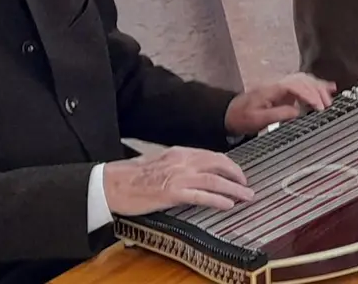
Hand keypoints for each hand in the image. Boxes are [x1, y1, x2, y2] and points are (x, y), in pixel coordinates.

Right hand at [102, 147, 253, 216]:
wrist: (111, 183)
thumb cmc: (131, 176)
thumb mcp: (160, 162)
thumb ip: (178, 165)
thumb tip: (195, 172)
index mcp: (179, 153)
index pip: (211, 155)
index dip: (228, 165)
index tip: (236, 173)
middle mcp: (182, 161)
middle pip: (219, 164)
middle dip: (236, 174)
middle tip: (246, 185)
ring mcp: (178, 177)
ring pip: (215, 180)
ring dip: (234, 189)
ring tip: (245, 196)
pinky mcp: (172, 193)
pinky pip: (201, 196)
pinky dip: (218, 200)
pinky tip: (227, 205)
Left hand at [225, 73, 336, 135]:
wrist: (229, 113)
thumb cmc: (241, 117)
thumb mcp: (257, 120)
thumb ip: (278, 115)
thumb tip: (297, 112)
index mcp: (271, 89)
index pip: (295, 86)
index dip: (309, 95)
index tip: (319, 107)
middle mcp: (278, 84)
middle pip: (303, 80)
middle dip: (317, 92)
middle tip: (327, 106)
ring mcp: (282, 86)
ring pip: (305, 80)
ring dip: (319, 88)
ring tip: (330, 99)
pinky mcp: (285, 91)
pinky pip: (303, 84)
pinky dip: (317, 85)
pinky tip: (329, 87)